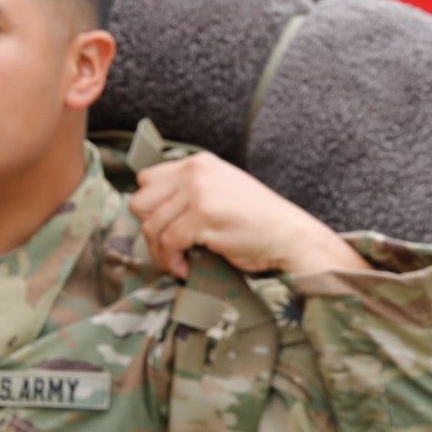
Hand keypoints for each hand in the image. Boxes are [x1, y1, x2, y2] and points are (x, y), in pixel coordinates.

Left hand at [132, 154, 360, 280]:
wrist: (290, 237)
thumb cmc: (258, 223)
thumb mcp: (221, 193)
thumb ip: (189, 193)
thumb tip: (152, 215)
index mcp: (198, 163)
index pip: (147, 180)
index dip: (152, 209)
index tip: (166, 230)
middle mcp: (195, 171)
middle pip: (141, 202)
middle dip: (151, 230)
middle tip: (170, 249)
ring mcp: (199, 191)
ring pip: (151, 226)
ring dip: (160, 252)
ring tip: (179, 262)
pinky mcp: (203, 215)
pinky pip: (167, 242)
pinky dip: (172, 261)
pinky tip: (187, 268)